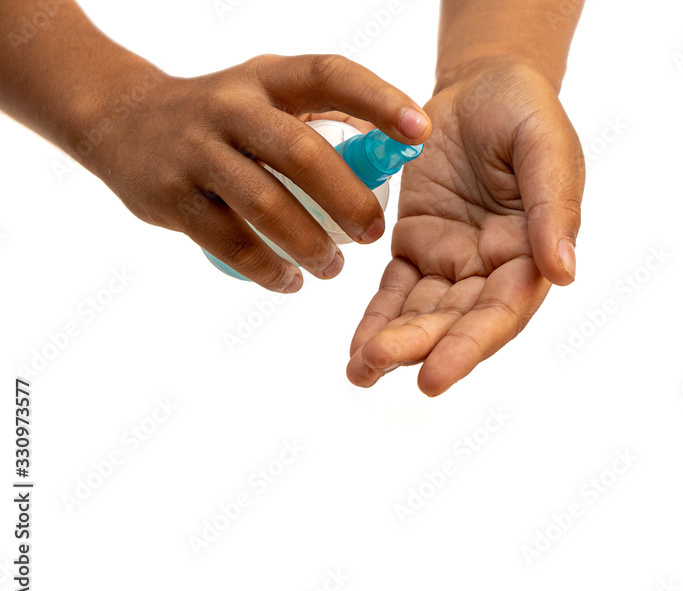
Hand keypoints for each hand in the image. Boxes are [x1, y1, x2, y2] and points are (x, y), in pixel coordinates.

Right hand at [88, 54, 430, 291]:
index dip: (378, 100)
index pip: (330, 75)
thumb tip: (395, 152)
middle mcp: (230, 107)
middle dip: (347, 198)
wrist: (119, 118)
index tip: (421, 132)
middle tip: (374, 233)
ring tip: (334, 269)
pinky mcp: (169, 195)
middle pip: (300, 152)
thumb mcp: (267, 93)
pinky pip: (226, 240)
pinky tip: (289, 281)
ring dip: (309, 244)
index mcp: (267, 78)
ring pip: (264, 204)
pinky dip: (265, 268)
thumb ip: (323, 117)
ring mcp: (196, 151)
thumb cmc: (223, 114)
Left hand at [346, 57, 584, 395]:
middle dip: (418, 346)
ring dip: (393, 343)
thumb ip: (554, 207)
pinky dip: (377, 316)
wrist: (484, 84)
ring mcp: (454, 260)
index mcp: (533, 252)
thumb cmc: (526, 110)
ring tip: (359, 371)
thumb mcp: (547, 145)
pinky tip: (356, 347)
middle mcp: (495, 268)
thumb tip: (564, 273)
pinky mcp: (417, 245)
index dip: (470, 346)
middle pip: (456, 320)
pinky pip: (395, 288)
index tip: (434, 376)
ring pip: (422, 312)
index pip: (503, 310)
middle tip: (375, 364)